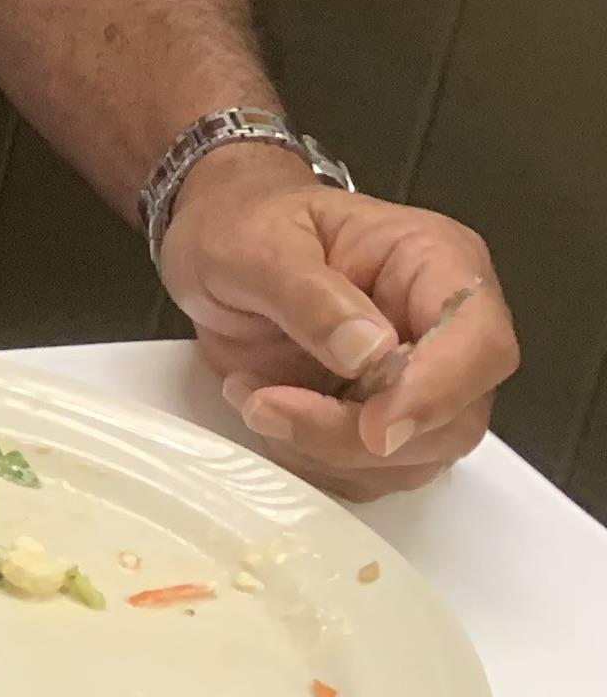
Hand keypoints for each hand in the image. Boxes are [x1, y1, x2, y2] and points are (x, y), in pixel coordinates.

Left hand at [157, 146, 519, 499]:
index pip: (479, 340)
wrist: (217, 246)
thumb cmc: (244, 224)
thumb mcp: (257, 245)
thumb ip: (311, 295)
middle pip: (453, 418)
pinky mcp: (381, 420)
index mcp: (436, 263)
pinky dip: (312, 460)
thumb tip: (372, 352)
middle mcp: (445, 330)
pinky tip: (263, 406)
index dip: (437, 393)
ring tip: (252, 395)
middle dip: (358, 435)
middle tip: (268, 407)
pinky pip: (370, 472)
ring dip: (327, 451)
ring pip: (414, 459)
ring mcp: (419, 382)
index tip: (374, 427)